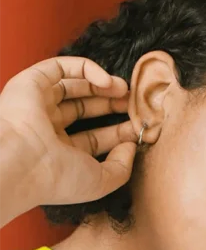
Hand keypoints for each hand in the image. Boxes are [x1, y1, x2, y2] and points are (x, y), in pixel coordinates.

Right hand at [0, 56, 139, 207]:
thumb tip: (131, 146)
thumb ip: (121, 167)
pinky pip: (61, 67)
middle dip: (112, 105)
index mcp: (58, 153)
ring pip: (74, 87)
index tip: (140, 127)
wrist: (22, 162)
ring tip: (125, 90)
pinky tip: (107, 81)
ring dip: (103, 85)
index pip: (94, 138)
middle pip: (85, 109)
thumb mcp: (100, 181)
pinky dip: (87, 69)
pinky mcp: (31, 82)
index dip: (118, 132)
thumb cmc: (57, 177)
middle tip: (134, 104)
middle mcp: (46, 128)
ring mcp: (38, 104)